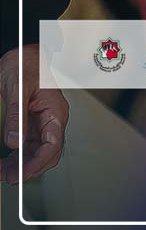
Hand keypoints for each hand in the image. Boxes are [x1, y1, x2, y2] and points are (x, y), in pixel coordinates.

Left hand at [0, 43, 68, 183]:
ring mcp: (42, 122)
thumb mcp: (18, 87)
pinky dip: (16, 156)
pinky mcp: (32, 123)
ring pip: (36, 153)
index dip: (37, 164)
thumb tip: (14, 142)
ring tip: (1, 172)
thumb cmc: (27, 63)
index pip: (53, 145)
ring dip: (19, 165)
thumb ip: (16, 115)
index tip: (20, 174)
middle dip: (27, 169)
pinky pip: (28, 146)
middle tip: (6, 176)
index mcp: (55, 110)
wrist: (23, 52)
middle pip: (46, 154)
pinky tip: (4, 161)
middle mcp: (51, 119)